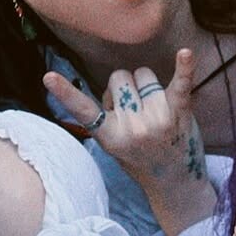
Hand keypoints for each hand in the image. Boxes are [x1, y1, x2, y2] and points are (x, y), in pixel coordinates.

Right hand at [44, 50, 215, 235]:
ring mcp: (157, 118)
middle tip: (137, 111)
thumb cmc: (140, 159)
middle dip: (125, 87)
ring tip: (156, 109)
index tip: (49, 77)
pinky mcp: (180, 112)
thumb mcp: (112, 146)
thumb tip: (113, 87)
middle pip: (119, 77)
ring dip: (148, 84)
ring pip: (143, 73)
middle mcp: (132, 126)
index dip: (65, 92)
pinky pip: (181, 84)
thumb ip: (106, 118)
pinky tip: (186, 54)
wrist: (175, 182)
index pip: (84, 110)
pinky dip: (184, 68)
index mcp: (110, 136)